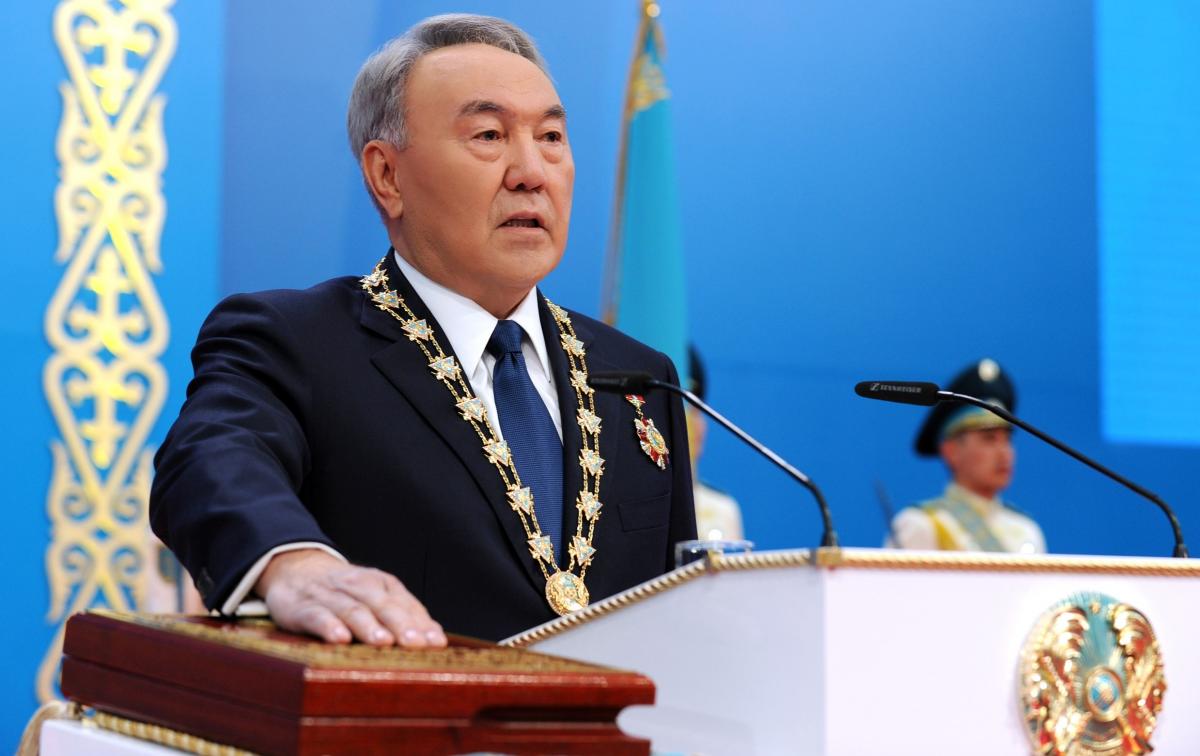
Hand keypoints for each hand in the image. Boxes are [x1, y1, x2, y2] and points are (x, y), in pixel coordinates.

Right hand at [255, 549, 446, 647]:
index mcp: (380, 584)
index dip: (421, 623)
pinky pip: (317, 616)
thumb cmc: (343, 591)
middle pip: (383, 605)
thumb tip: (434, 637)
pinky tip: (340, 639)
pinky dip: (329, 626)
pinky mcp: (301, 607)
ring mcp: (329, 596)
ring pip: (353, 609)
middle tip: (416, 644)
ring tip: (384, 642)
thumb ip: (402, 614)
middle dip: (401, 624)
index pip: (405, 604)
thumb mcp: (373, 596)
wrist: (294, 568)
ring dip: (369, 626)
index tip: (436, 643)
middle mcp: (357, 586)